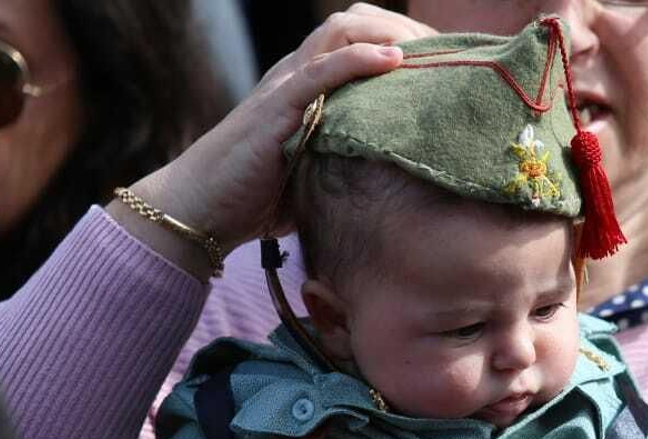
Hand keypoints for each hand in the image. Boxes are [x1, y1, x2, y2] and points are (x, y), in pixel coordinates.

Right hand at [127, 5, 436, 247]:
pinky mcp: (276, 106)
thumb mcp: (314, 172)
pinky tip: (396, 61)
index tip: (443, 65)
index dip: (402, 40)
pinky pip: (322, 68)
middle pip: (355, 22)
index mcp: (305, 84)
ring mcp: (285, 85)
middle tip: (447, 55)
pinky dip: (361, 59)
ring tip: (430, 50)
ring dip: (391, 32)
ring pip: (342, 31)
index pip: (357, 39)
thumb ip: (348, 162)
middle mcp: (296, 74)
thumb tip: (397, 184)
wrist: (199, 208)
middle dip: (405, 28)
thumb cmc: (254, 198)